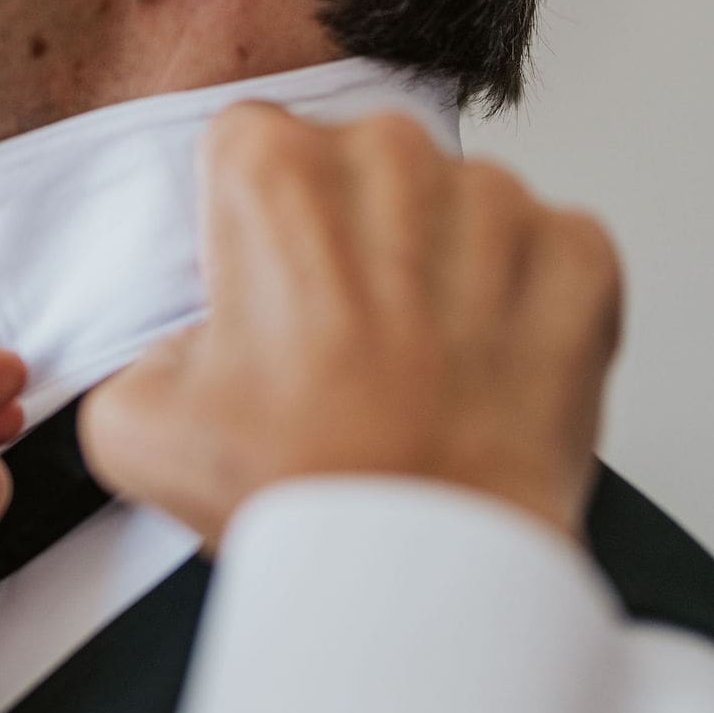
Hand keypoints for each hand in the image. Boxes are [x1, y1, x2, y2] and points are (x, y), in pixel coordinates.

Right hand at [80, 105, 624, 544]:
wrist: (424, 569)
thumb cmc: (303, 489)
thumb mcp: (134, 425)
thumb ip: (141, 351)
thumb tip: (183, 346)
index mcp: (276, 174)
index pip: (248, 143)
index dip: (248, 221)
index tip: (260, 282)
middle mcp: (393, 161)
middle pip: (356, 164)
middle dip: (344, 236)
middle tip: (331, 338)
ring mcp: (499, 205)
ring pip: (453, 205)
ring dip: (435, 266)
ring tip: (410, 365)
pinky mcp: (579, 257)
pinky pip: (542, 252)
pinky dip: (517, 304)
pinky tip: (476, 370)